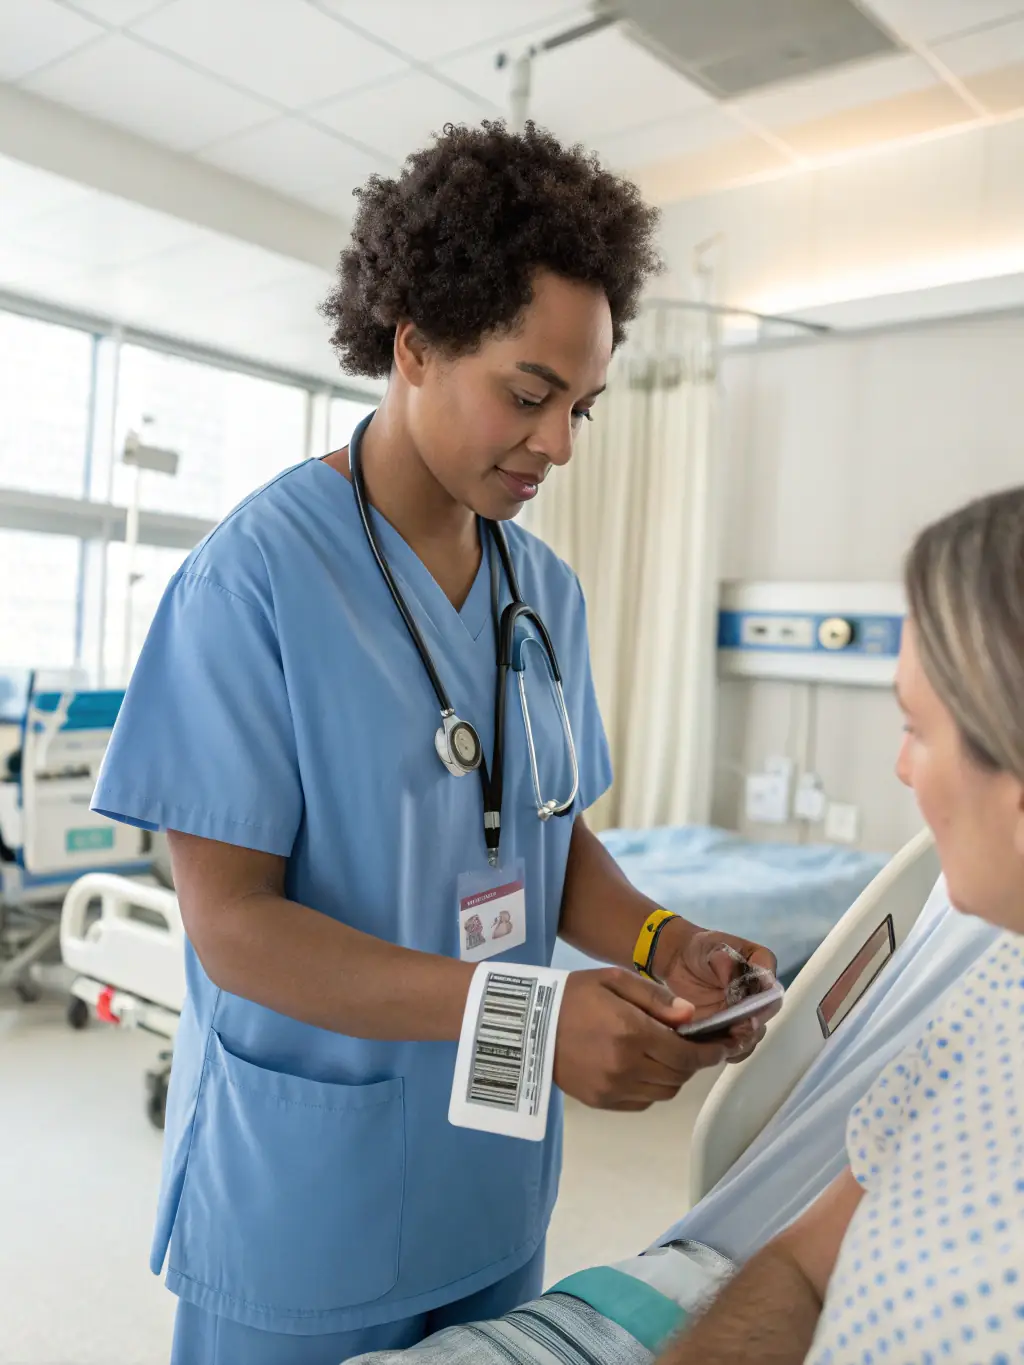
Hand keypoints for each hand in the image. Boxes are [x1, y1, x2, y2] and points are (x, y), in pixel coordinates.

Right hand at [553, 968, 729, 1110]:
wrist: (527, 1025)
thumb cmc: (573, 995)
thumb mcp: (614, 980)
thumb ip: (657, 999)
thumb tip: (691, 1017)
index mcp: (632, 1033)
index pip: (688, 1054)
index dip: (712, 1052)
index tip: (724, 1045)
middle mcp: (626, 1067)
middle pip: (680, 1075)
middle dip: (693, 1061)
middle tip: (692, 1045)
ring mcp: (613, 1089)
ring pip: (665, 1092)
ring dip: (674, 1075)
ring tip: (666, 1054)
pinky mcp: (602, 1102)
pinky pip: (643, 1101)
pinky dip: (652, 1087)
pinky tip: (644, 1067)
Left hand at [655, 923, 779, 1063]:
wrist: (677, 960)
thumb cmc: (700, 950)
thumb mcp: (713, 948)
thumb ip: (728, 963)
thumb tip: (736, 981)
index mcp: (761, 969)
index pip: (772, 990)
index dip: (764, 1006)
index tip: (750, 1018)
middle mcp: (758, 994)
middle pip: (765, 1017)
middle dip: (752, 1027)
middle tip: (735, 1033)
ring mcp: (744, 1013)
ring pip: (754, 1034)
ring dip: (743, 1042)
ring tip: (725, 1045)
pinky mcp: (729, 1028)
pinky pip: (737, 1045)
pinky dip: (730, 1051)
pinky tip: (718, 1052)